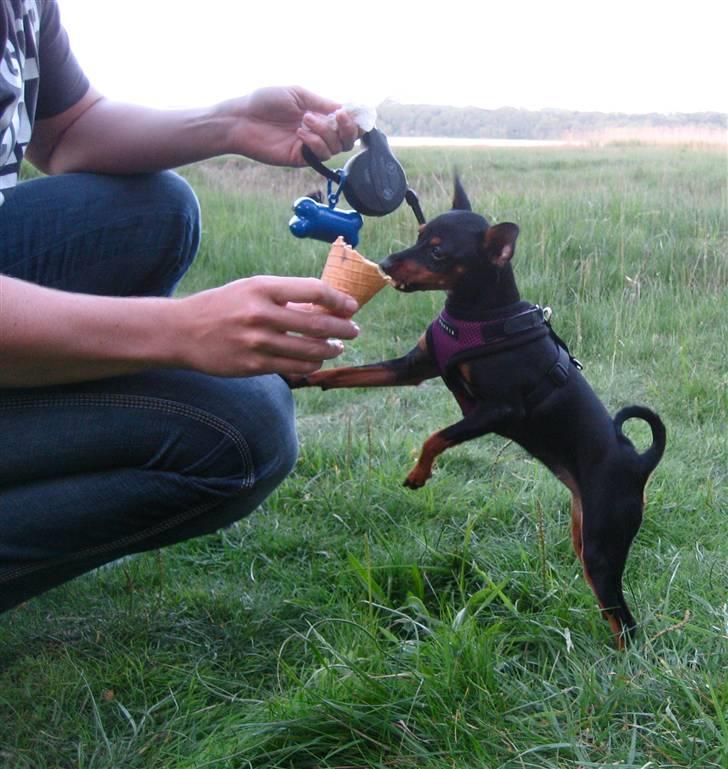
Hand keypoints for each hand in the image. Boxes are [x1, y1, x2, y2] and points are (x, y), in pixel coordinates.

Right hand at [174, 276, 358, 376]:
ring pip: (309, 350)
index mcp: (262, 287)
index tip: (351, 306)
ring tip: (338, 347)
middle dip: (343, 328)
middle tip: (354, 330)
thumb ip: (285, 295)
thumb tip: (326, 305)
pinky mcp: (252, 365)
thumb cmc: (223, 306)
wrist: (182, 331)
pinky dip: (311, 365)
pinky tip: (317, 360)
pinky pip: (293, 368)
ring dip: (331, 349)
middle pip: (317, 323)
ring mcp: (256, 342)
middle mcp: (260, 314)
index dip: (339, 300)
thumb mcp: (251, 288)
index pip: (313, 290)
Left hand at [221, 86, 359, 165]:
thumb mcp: (297, 94)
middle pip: (348, 139)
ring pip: (336, 147)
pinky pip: (321, 155)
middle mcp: (318, 132)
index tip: (352, 112)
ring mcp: (310, 147)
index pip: (346, 122)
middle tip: (338, 116)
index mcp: (319, 115)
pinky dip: (316, 142)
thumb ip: (322, 102)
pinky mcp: (301, 159)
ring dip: (326, 132)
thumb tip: (345, 108)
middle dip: (348, 128)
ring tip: (305, 120)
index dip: (355, 119)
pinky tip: (300, 132)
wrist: (242, 119)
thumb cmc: (265, 102)